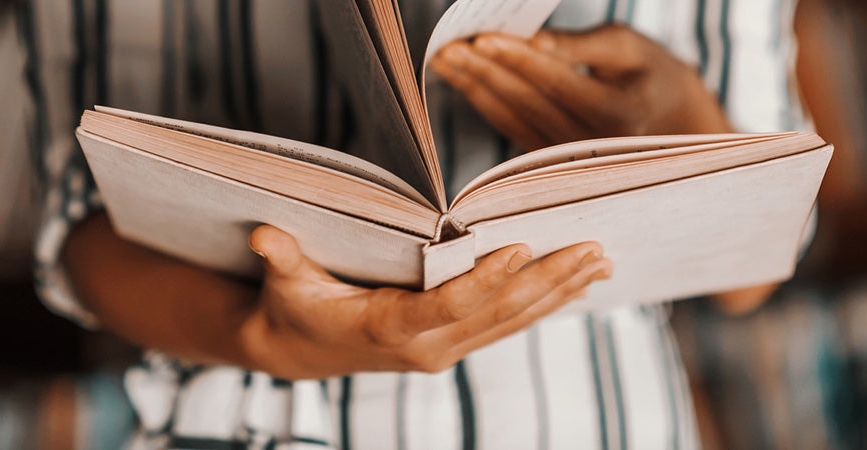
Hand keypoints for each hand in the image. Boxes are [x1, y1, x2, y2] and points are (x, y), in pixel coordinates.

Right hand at [239, 225, 611, 378]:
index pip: (449, 304)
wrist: (295, 352)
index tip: (521, 247)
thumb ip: (281, 259)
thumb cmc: (291, 305)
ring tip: (602, 261)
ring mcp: (444, 350)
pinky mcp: (453, 345)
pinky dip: (544, 303)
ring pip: (513, 323)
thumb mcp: (284, 282)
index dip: (486, 279)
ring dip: (559, 292)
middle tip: (594, 249)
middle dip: (549, 281)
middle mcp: (427, 346)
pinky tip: (577, 283)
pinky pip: (507, 325)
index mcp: (390, 327)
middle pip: (499, 315)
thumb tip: (265, 238)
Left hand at [430, 24, 732, 149]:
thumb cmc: (648, 73)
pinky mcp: (551, 157)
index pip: (559, 83)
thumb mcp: (629, 48)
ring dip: (474, 88)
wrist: (669, 121)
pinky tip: (462, 80)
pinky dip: (484, 102)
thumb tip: (534, 42)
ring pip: (512, 118)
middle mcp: (591, 143)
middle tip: (448, 48)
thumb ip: (582, 46)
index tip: (482, 38)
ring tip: (444, 59)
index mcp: (619, 114)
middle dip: (484, 72)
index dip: (519, 60)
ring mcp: (569, 156)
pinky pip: (511, 127)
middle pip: (528, 102)